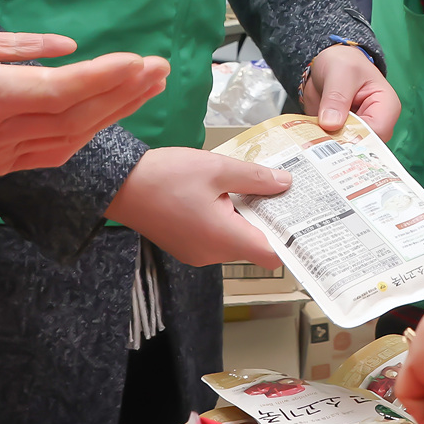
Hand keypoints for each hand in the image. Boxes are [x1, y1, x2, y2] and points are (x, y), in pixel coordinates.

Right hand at [0, 0, 164, 180]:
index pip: (57, 93)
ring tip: (144, 86)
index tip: (137, 61)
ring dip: (110, 113)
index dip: (102, 79)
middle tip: (161, 67)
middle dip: (122, 93)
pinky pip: (50, 149)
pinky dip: (82, 131)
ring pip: (69, 138)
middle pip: (75, 118)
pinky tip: (102, 110)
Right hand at [108, 146, 291, 265]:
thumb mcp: (216, 168)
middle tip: (281, 192)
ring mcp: (196, 254)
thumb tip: (285, 184)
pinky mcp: (185, 247)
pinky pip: (216, 238)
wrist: (119, 184)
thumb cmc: (165, 175)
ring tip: (251, 188)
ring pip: (235, 241)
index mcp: (223, 238)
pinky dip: (226, 221)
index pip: (271, 254)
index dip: (290, 240)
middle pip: (254, 246)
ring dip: (245, 218)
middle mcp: (212, 254)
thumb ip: (254, 178)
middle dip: (267, 220)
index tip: (303, 221)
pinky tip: (224, 196)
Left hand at [301, 43, 400, 138]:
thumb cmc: (344, 62)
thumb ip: (337, 97)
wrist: (326, 64)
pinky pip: (333, 147)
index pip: (377, 132)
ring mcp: (358, 132)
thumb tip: (331, 124)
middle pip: (363, 146)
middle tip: (318, 144)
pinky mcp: (342, 136)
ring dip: (328, 148)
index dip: (356, 136)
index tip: (333, 135)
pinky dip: (320, 146)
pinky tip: (308, 143)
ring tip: (311, 144)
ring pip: (347, 150)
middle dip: (341, 146)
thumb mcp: (340, 72)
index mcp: (386, 107)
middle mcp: (376, 124)